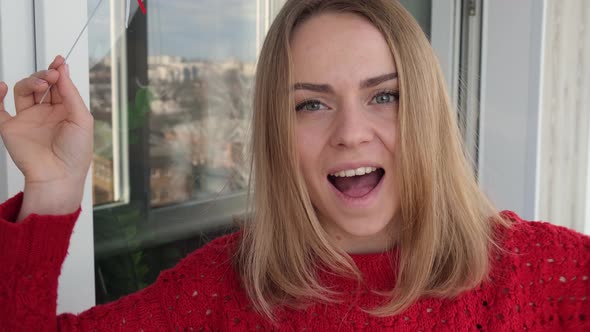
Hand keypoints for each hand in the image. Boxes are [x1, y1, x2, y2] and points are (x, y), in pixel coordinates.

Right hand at [0, 56, 92, 218]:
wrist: (58, 175)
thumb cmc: (76, 153)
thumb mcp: (82, 119)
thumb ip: (71, 93)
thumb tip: (63, 69)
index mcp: (66, 111)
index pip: (60, 85)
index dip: (58, 71)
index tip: (59, 61)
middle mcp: (47, 113)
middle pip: (41, 84)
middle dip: (45, 75)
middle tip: (52, 75)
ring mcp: (28, 119)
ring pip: (24, 91)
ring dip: (30, 81)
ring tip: (40, 83)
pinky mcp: (11, 128)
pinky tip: (4, 87)